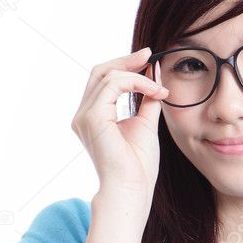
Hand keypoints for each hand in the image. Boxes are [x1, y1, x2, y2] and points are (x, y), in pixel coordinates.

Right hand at [71, 46, 169, 206]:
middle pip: (100, 71)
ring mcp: (84, 115)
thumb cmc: (138, 166)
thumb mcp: (145, 124)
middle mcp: (83, 114)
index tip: (149, 61)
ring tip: (159, 84)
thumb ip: (146, 99)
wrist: (133, 188)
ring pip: (107, 75)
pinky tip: (154, 91)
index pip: (104, 80)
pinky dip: (136, 82)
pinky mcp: (92, 117)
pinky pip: (113, 85)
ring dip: (137, 74)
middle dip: (126, 61)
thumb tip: (154, 74)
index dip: (126, 67)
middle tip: (149, 54)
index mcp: (93, 116)